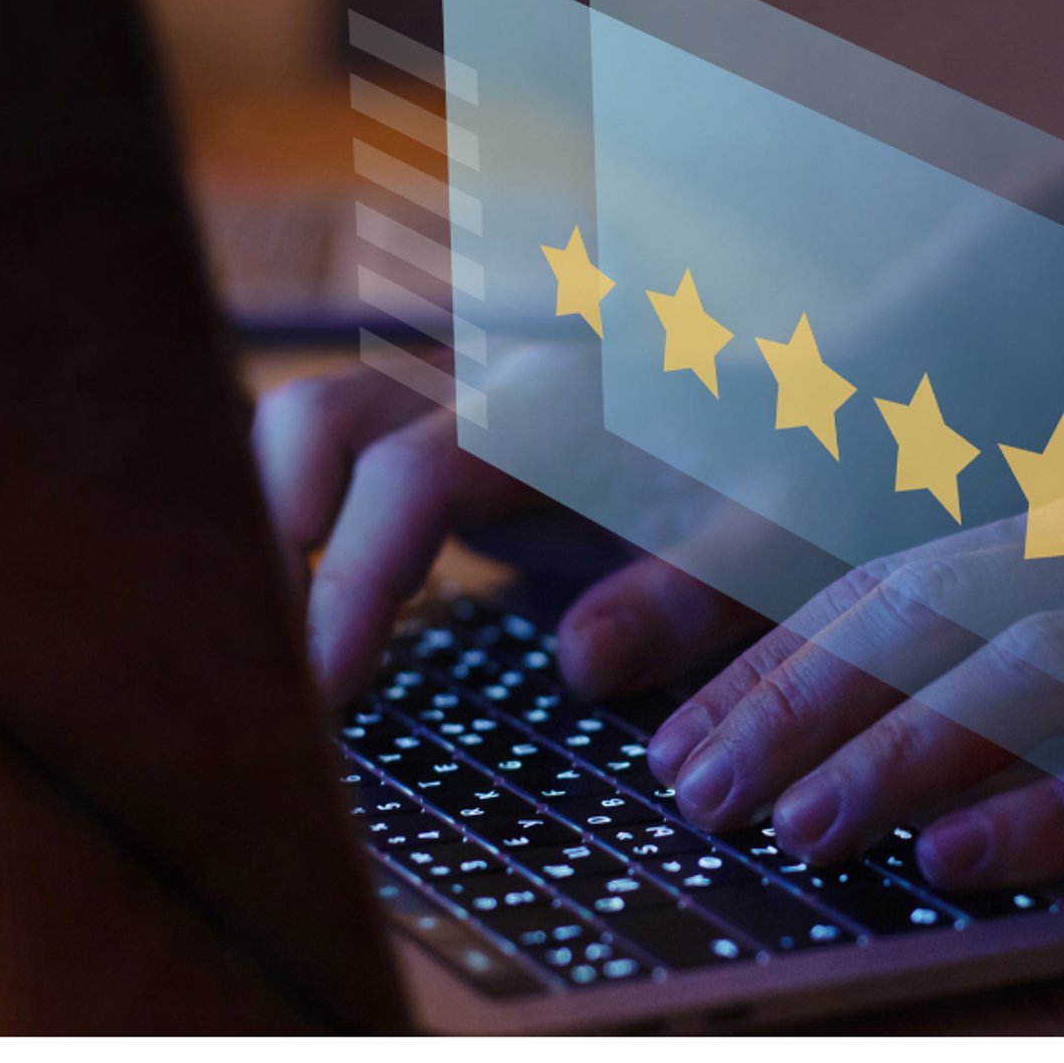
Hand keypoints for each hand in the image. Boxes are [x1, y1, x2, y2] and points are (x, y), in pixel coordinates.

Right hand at [252, 363, 761, 705]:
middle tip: (279, 673)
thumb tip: (580, 664)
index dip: (352, 575)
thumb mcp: (778, 532)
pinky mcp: (437, 422)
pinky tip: (302, 612)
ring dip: (271, 526)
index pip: (410, 473)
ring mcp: (448, 388)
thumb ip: (694, 592)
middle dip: (271, 542)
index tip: (324, 688)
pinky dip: (293, 514)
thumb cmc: (787, 463)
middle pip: (317, 420)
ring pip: (307, 423)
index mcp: (557, 399)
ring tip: (281, 650)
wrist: (792, 390)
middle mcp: (482, 374)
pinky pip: (331, 445)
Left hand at [643, 501, 1063, 887]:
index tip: (685, 735)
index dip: (778, 657)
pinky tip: (958, 859)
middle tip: (695, 792)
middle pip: (931, 614)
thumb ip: (1041, 663)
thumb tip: (880, 758)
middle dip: (794, 703)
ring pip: (1026, 678)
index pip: (897, 581)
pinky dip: (1049, 813)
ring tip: (795, 834)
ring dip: (893, 757)